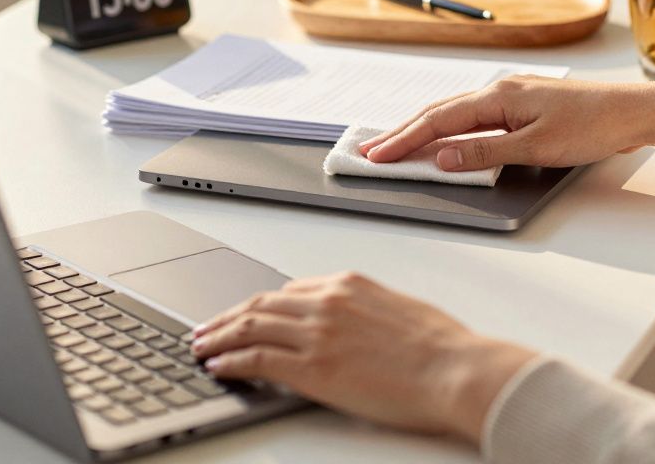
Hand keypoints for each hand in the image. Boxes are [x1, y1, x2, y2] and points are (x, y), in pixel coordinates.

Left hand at [191, 271, 536, 442]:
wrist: (454, 370)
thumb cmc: (441, 347)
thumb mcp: (399, 310)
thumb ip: (366, 311)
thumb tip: (352, 324)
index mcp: (348, 285)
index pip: (288, 292)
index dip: (260, 306)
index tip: (246, 315)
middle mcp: (327, 302)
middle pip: (260, 305)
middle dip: (227, 317)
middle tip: (206, 328)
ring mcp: (317, 334)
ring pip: (250, 327)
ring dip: (218, 336)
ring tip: (200, 346)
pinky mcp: (313, 368)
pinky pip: (257, 359)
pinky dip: (231, 360)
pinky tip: (218, 365)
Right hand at [360, 76, 654, 170]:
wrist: (636, 110)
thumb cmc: (594, 126)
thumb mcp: (536, 147)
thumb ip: (485, 153)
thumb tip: (442, 157)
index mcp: (499, 96)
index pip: (438, 120)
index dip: (404, 140)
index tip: (376, 155)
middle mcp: (501, 89)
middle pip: (440, 111)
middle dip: (403, 132)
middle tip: (371, 151)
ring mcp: (513, 94)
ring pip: (456, 111)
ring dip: (424, 128)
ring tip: (397, 143)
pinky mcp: (525, 103)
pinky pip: (475, 114)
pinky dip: (451, 126)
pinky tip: (446, 135)